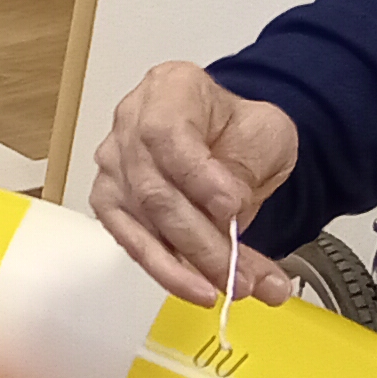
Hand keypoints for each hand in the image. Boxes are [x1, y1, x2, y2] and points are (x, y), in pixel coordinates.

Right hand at [91, 61, 303, 306]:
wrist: (231, 137)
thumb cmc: (242, 128)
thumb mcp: (264, 132)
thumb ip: (243, 167)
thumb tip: (226, 216)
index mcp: (167, 90)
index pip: (166, 134)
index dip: (196, 176)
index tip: (232, 207)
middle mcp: (129, 126)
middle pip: (153, 191)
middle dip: (200, 241)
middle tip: (243, 275)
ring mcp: (114, 167)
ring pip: (141, 224)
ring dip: (188, 264)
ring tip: (231, 287)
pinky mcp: (112, 204)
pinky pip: (131, 242)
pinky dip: (165, 269)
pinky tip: (195, 287)